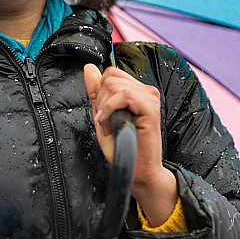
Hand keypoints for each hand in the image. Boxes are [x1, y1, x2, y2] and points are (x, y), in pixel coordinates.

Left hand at [84, 63, 178, 226]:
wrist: (137, 170)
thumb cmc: (122, 147)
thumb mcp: (103, 115)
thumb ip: (97, 92)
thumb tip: (89, 68)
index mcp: (137, 91)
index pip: (111, 73)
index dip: (101, 92)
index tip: (103, 114)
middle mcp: (146, 91)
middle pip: (111, 76)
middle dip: (101, 100)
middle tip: (107, 122)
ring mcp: (150, 98)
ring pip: (115, 84)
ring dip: (105, 108)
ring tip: (111, 126)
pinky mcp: (150, 108)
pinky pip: (123, 95)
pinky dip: (110, 109)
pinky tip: (111, 124)